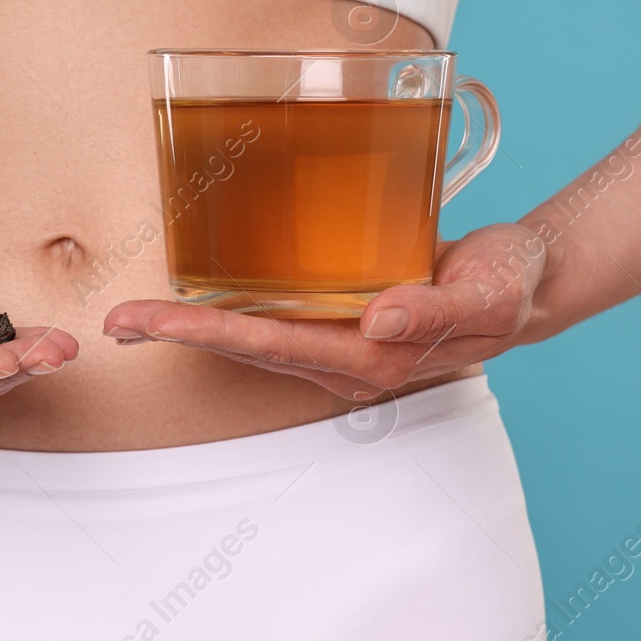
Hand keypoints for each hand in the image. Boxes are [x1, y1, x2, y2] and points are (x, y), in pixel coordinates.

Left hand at [102, 223, 545, 400]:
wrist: (525, 281)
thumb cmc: (507, 286)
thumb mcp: (485, 294)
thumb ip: (435, 309)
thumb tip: (379, 320)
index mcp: (372, 359)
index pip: (272, 345)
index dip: (209, 334)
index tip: (156, 323)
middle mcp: (345, 357)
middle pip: (245, 347)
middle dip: (178, 336)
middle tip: (115, 321)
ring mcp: (339, 341)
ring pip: (252, 335)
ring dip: (191, 327)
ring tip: (134, 316)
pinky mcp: (341, 316)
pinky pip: (274, 317)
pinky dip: (228, 309)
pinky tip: (198, 293)